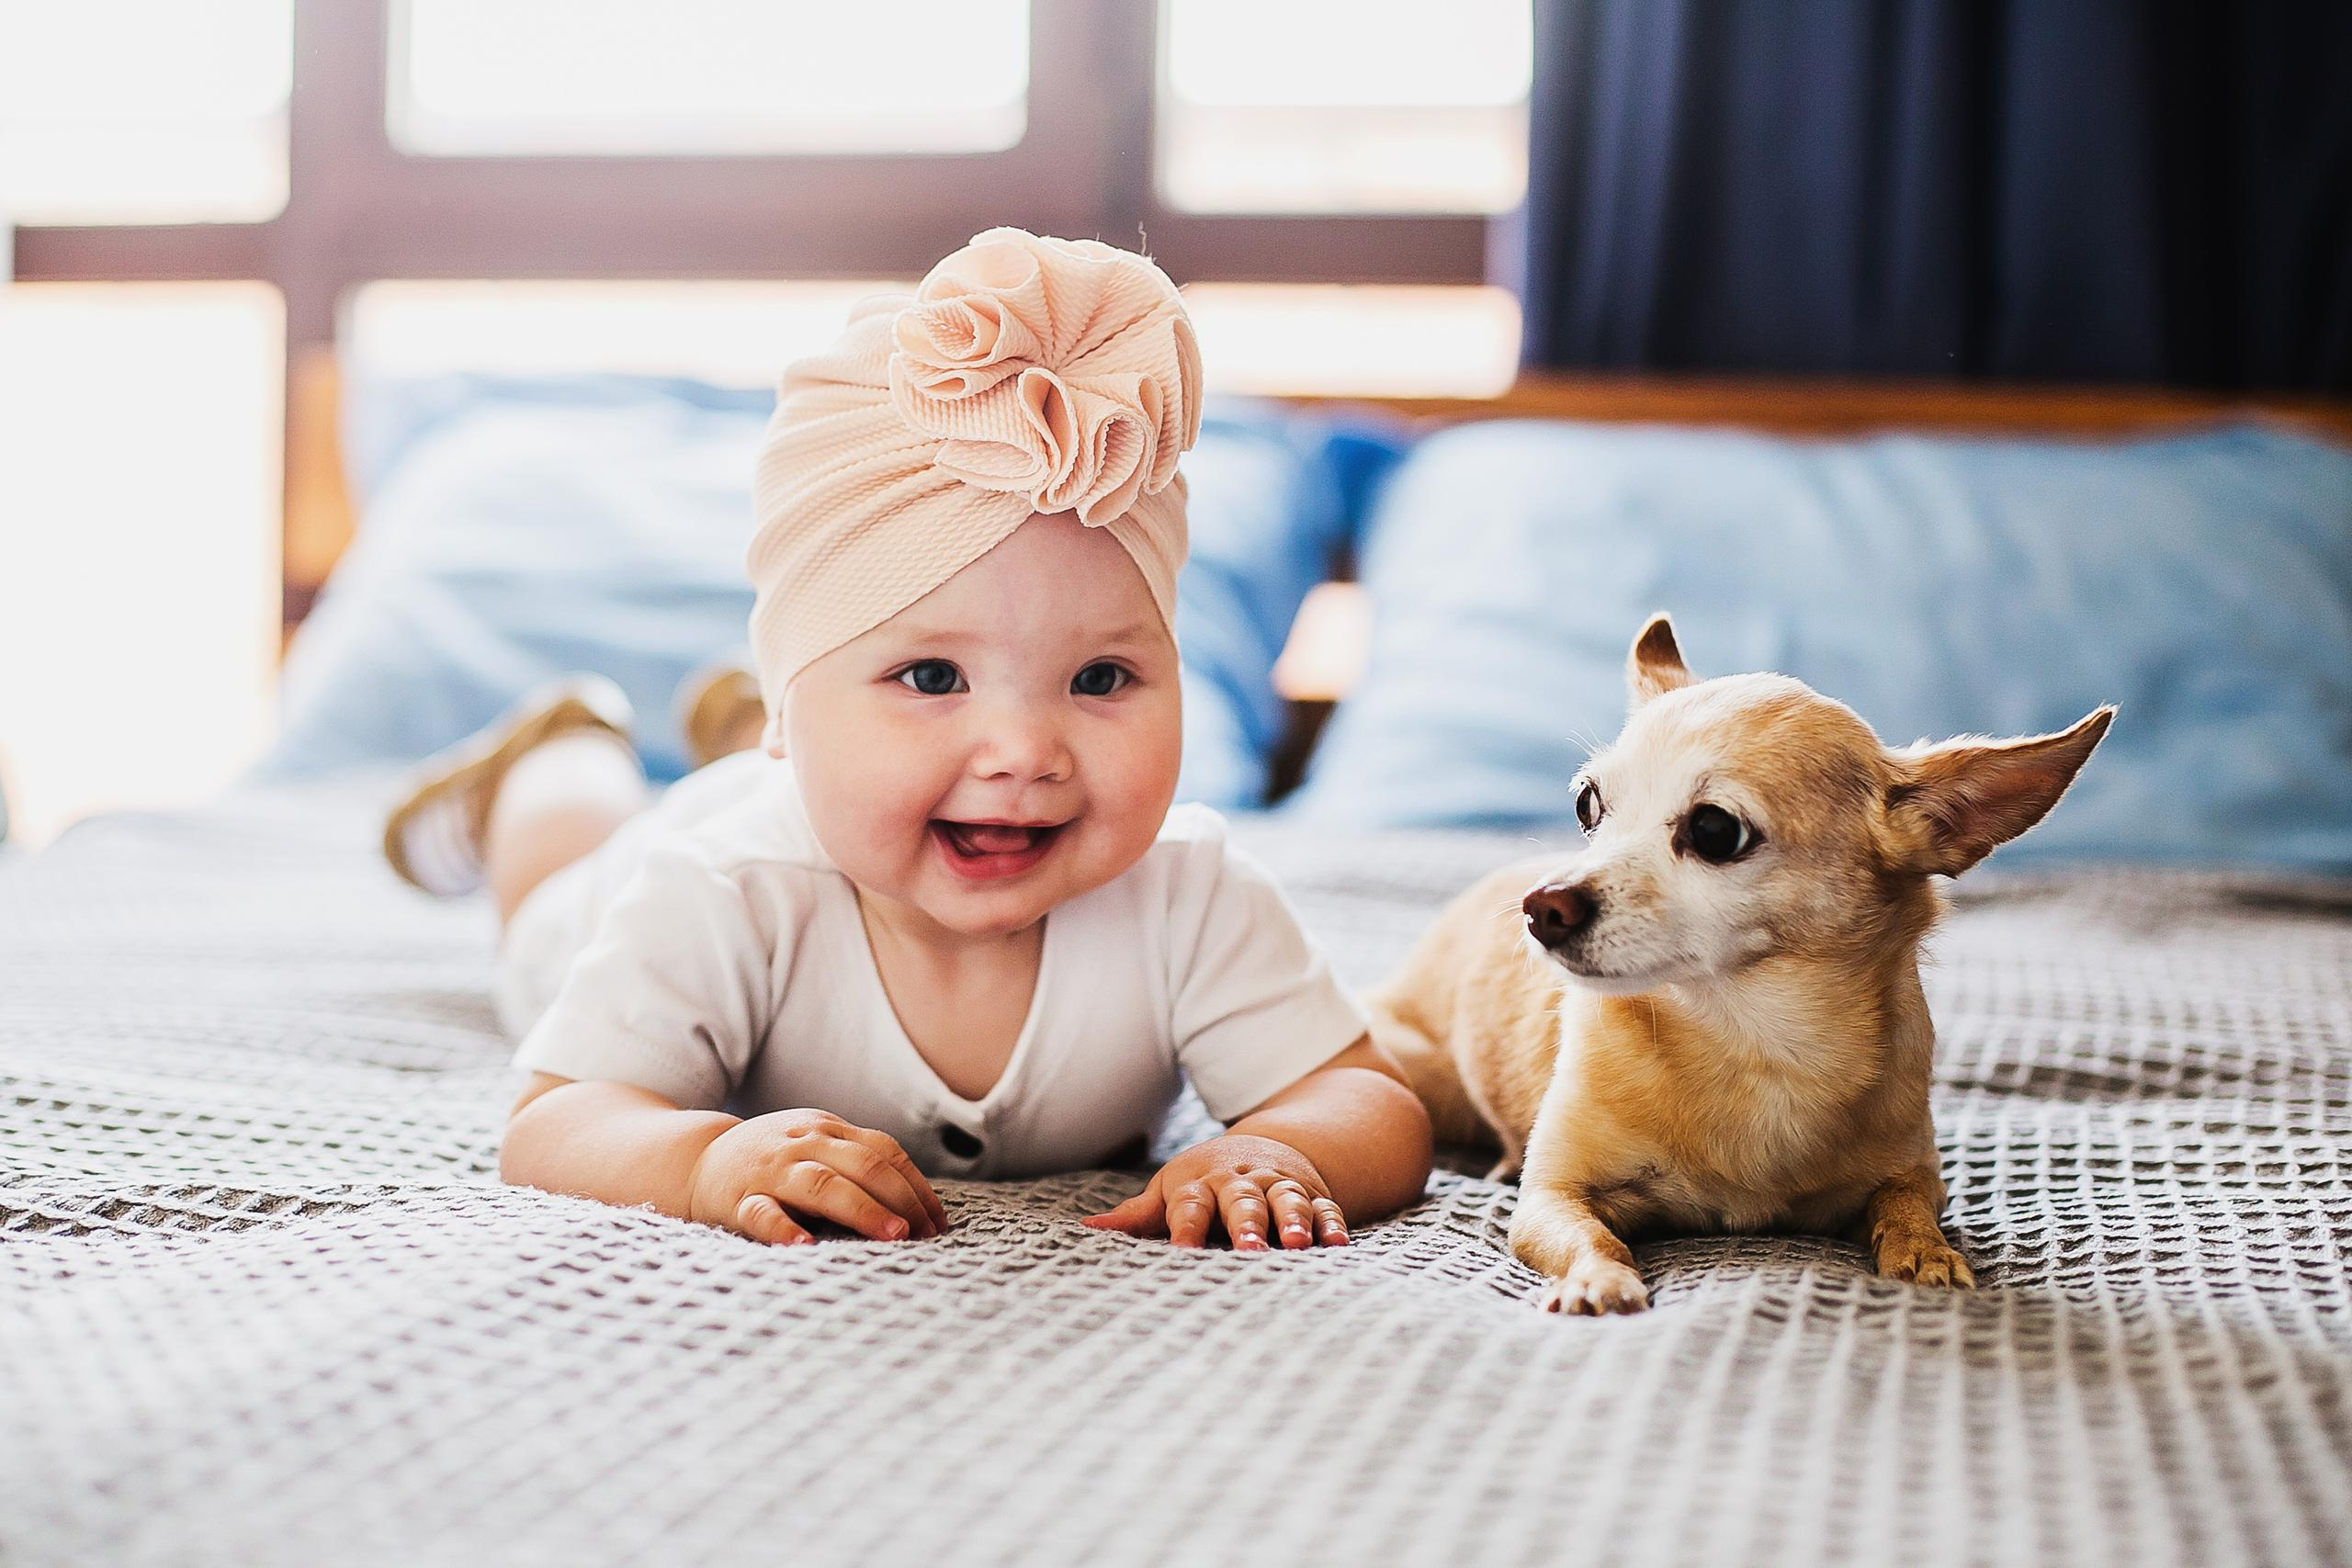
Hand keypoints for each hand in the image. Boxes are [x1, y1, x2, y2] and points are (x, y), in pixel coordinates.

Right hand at [688, 1108, 946, 1245]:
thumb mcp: (815, 1147)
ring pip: (821, 1184)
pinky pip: (762, 1213)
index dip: (916, 1186)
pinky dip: (784, 1229)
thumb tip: (915, 1208)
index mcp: (828, 1130)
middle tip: (925, 1234)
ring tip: (891, 1236)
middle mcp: (804, 1144)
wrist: (696, 1159)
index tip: (938, 1224)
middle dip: (900, 1197)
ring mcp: (771, 1169)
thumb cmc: (774, 1162)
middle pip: (862, 1164)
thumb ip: (856, 1165)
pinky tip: (805, 1245)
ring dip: (861, 1209)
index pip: (884, 1151)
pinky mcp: (738, 1198)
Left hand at [1082, 1134, 1348, 1250]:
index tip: (1182, 1249)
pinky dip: (1330, 1223)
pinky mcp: (1312, 1196)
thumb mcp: (1171, 1191)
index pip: (1191, 1203)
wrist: (1264, 1149)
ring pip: (1287, 1200)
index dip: (1187, 1225)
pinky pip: (1324, 1208)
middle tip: (1247, 1248)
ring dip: (1292, 1220)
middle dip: (1246, 1223)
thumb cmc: (1206, 1183)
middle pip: (1243, 1200)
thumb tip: (1087, 1226)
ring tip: (1294, 1244)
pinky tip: (1336, 1243)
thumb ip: (1137, 1215)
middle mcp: (1242, 1183)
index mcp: (1201, 1184)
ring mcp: (1279, 1187)